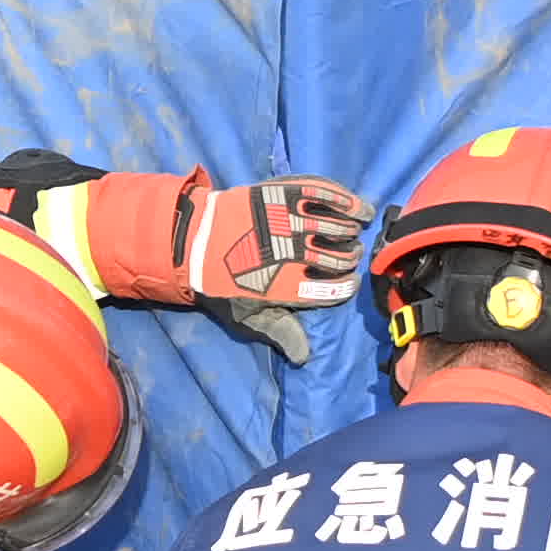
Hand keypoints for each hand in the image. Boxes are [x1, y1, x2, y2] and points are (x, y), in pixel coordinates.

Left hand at [175, 174, 366, 362]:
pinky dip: (342, 198)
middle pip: (340, 257)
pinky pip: (321, 193)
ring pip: (337, 226)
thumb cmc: (218, 283)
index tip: (350, 282)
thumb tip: (304, 356)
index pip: (334, 289)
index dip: (347, 286)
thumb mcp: (246, 315)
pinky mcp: (280, 193)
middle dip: (351, 258)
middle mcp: (292, 254)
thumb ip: (279, 332)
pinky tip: (355, 204)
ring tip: (359, 228)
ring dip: (353, 229)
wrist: (191, 241)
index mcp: (287, 286)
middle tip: (350, 255)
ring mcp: (287, 221)